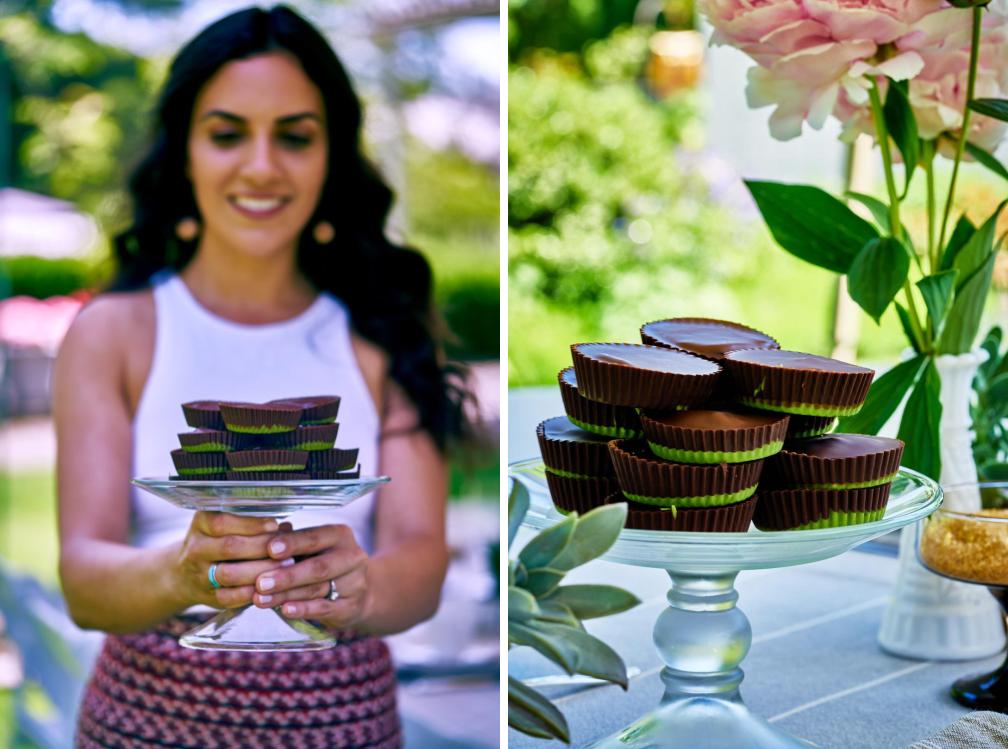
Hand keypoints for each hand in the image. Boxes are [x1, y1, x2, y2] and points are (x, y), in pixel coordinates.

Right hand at [175, 511, 290, 609]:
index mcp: (201, 524)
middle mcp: (195, 548)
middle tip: (288, 550)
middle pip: (229, 547)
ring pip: (229, 574)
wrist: (185, 575)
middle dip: (262, 548)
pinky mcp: (206, 597)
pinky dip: (252, 593)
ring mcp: (198, 574)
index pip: (223, 522)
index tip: (275, 525)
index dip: (251, 524)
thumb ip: (254, 526)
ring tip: (285, 568)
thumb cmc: (219, 543)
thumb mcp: (228, 527)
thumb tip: (287, 528)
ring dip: (260, 571)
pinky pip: (229, 597)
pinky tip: (271, 588)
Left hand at [251, 524, 369, 629]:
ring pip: (317, 589)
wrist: (362, 592)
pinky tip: (286, 610)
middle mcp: (350, 557)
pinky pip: (325, 608)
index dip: (292, 543)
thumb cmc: (328, 563)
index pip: (314, 537)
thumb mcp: (315, 548)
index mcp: (339, 536)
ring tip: (262, 599)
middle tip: (261, 582)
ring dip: (287, 595)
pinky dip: (304, 609)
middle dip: (287, 575)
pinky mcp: (351, 607)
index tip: (270, 548)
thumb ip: (292, 543)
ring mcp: (354, 583)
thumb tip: (261, 537)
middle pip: (318, 566)